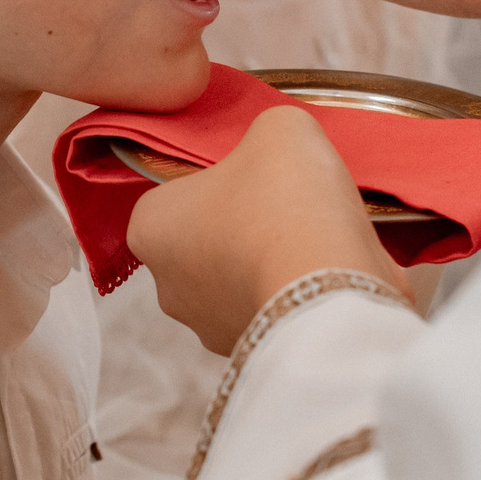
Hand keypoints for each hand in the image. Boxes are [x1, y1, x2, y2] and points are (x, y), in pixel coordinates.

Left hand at [126, 106, 405, 355]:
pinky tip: (330, 274)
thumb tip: (275, 148)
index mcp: (149, 227)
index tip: (257, 172)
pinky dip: (297, 294)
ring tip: (319, 238)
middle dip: (245, 224)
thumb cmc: (287, 202)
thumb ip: (264, 130)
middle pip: (207, 239)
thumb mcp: (279, 128)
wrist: (332, 288)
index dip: (219, 177)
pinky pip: (275, 310)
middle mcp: (167, 286)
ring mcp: (208, 327)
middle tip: (290, 203)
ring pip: (241, 280)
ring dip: (273, 261)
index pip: (176, 192)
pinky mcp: (254, 351)